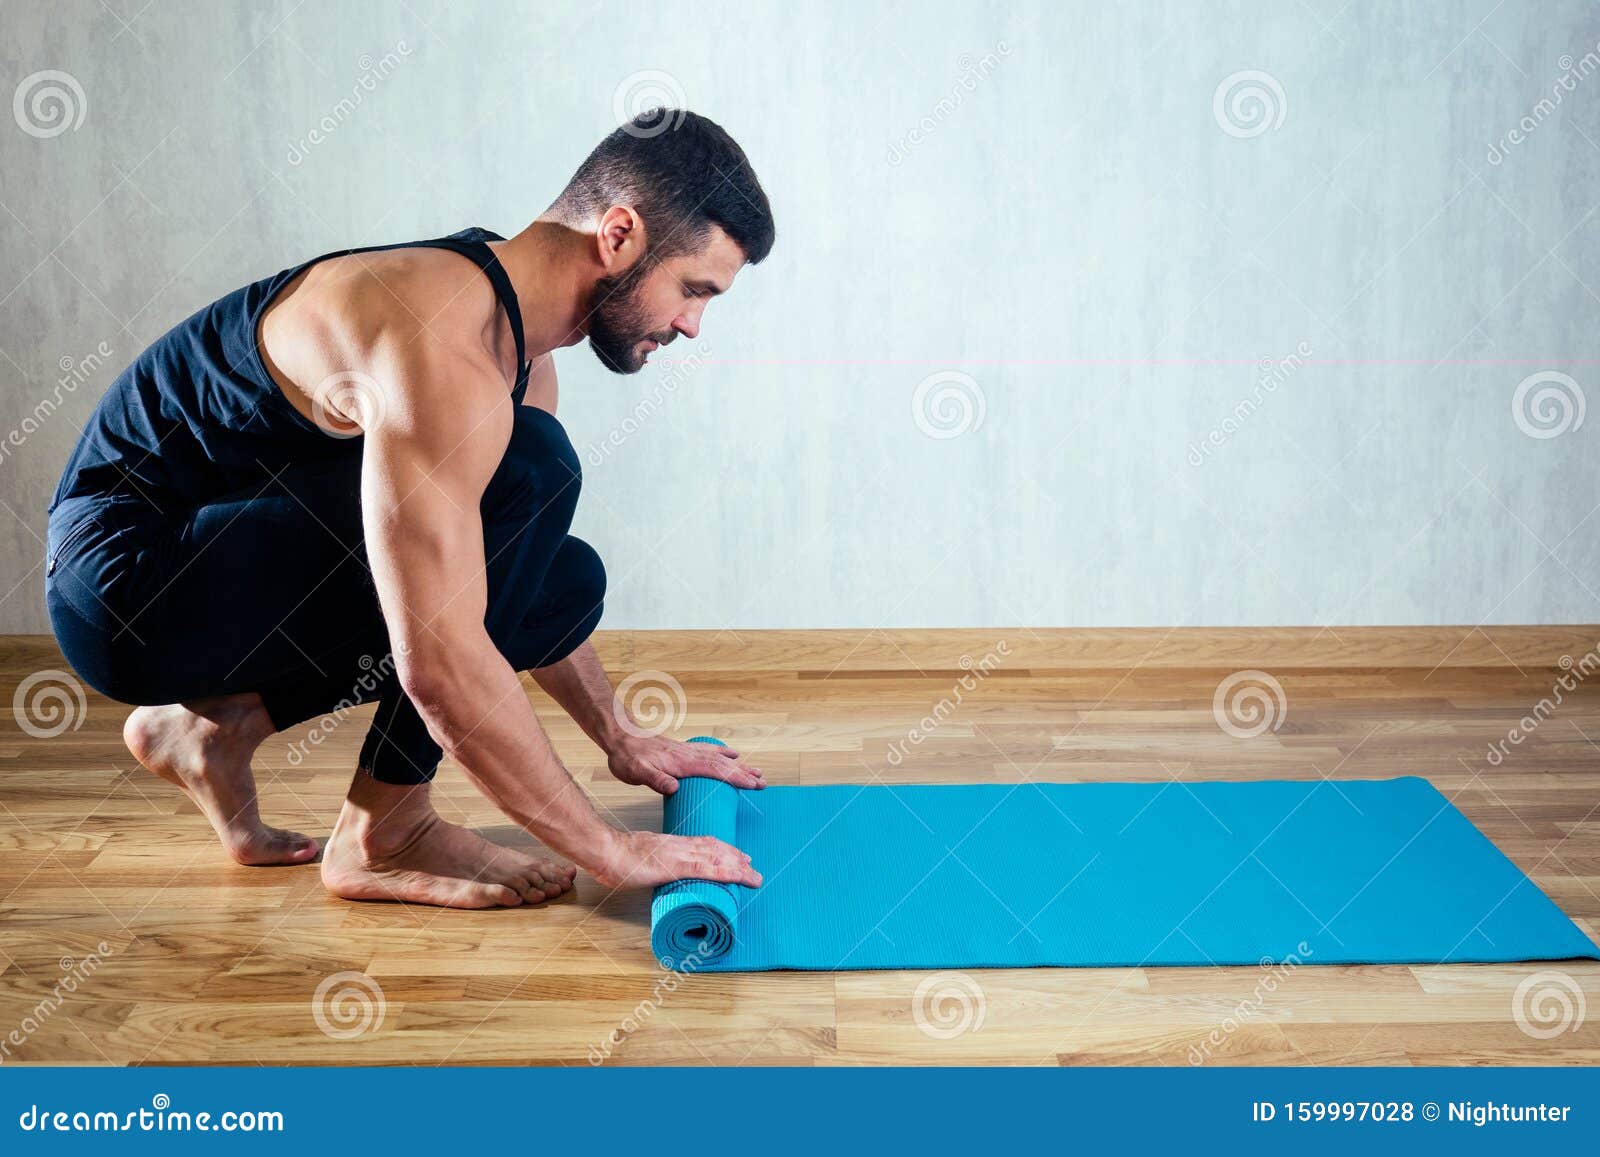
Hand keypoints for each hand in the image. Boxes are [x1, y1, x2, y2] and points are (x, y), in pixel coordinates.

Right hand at [591, 830, 762, 888]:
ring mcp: (679, 854)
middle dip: (735, 857)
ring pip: (716, 858)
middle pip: (714, 848)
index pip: (702, 843)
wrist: (606, 850)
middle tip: (751, 865)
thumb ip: (653, 862)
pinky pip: (707, 869)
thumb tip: (658, 870)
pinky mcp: (676, 866)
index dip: (721, 848)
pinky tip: (739, 876)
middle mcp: (680, 845)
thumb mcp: (641, 857)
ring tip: (753, 876)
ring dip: (738, 867)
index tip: (735, 854)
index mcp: (671, 842)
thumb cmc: (616, 856)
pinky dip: (726, 872)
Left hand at [607, 734, 765, 794]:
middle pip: (723, 765)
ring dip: (739, 765)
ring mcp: (687, 751)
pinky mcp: (683, 750)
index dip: (736, 779)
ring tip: (756, 771)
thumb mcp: (636, 773)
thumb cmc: (628, 758)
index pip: (715, 771)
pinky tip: (732, 754)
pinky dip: (723, 753)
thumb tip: (674, 789)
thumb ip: (655, 780)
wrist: (620, 737)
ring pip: (719, 758)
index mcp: (682, 763)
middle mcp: (689, 755)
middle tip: (763, 782)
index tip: (754, 785)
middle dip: (744, 774)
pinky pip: (709, 751)